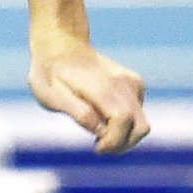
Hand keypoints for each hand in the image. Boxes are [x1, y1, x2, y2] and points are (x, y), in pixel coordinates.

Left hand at [28, 43, 147, 153]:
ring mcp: (132, 82)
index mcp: (102, 87)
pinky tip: (104, 115)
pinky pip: (138, 113)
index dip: (114, 141)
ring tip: (98, 129)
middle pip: (140, 127)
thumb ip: (77, 112)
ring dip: (125, 135)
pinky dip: (126, 122)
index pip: (122, 120)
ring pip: (141, 123)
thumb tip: (99, 130)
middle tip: (100, 146)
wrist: (61, 44)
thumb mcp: (50, 95)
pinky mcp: (135, 83)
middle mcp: (123, 84)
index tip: (97, 147)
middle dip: (123, 144)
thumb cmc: (50, 73)